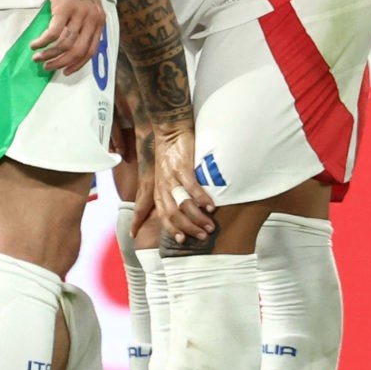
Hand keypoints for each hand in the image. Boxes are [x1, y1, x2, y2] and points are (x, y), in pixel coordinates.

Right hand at [30, 0, 103, 73]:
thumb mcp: (88, 2)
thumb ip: (84, 20)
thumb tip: (69, 38)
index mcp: (99, 20)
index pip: (91, 50)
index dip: (78, 64)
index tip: (66, 70)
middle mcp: (92, 19)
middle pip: (78, 51)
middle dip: (61, 63)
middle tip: (47, 67)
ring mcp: (79, 14)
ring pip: (65, 44)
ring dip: (49, 55)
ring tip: (37, 58)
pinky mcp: (64, 7)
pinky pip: (53, 32)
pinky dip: (42, 42)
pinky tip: (34, 44)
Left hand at [148, 129, 216, 247]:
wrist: (169, 129)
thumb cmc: (170, 154)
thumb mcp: (165, 177)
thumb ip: (172, 194)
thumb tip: (183, 210)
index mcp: (159, 190)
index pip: (163, 215)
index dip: (171, 229)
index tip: (181, 240)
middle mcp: (163, 186)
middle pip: (173, 214)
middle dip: (187, 228)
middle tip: (202, 236)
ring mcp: (172, 177)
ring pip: (182, 204)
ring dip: (197, 217)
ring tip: (210, 225)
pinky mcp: (182, 166)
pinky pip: (192, 186)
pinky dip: (202, 198)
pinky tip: (211, 207)